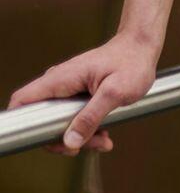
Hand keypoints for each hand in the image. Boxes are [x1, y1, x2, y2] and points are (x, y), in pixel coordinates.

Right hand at [6, 31, 159, 155]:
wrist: (143, 46)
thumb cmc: (132, 62)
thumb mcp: (115, 92)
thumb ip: (91, 117)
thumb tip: (70, 141)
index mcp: (62, 78)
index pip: (23, 100)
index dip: (24, 123)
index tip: (48, 138)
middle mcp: (60, 82)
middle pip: (42, 119)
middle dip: (62, 138)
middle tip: (87, 145)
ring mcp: (69, 87)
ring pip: (60, 121)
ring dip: (79, 136)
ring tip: (103, 140)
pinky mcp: (79, 92)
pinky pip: (73, 116)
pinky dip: (86, 128)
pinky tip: (104, 133)